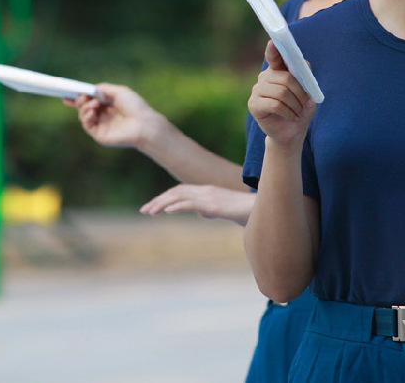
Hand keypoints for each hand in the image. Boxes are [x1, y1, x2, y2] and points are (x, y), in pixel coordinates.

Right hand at [63, 83, 164, 149]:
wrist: (144, 123)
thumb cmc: (135, 107)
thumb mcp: (119, 92)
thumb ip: (104, 89)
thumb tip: (91, 89)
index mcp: (110, 106)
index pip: (91, 101)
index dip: (79, 98)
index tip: (68, 94)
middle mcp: (104, 116)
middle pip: (84, 108)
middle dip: (79, 101)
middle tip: (81, 97)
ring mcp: (102, 126)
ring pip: (84, 116)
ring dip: (84, 107)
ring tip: (94, 103)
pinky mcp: (100, 135)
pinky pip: (87, 125)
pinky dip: (86, 117)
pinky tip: (92, 112)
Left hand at [140, 184, 255, 224]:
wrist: (260, 210)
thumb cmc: (245, 212)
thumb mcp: (224, 211)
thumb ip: (211, 210)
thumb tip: (202, 213)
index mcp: (207, 191)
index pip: (181, 191)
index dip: (165, 197)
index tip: (152, 207)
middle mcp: (206, 190)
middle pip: (176, 191)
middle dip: (158, 200)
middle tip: (144, 210)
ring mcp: (209, 196)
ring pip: (180, 196)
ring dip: (162, 203)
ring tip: (149, 212)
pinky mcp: (214, 205)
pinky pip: (192, 203)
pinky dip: (177, 206)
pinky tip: (166, 211)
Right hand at [247, 41, 314, 146]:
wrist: (291, 132)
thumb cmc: (300, 109)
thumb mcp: (309, 94)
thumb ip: (307, 79)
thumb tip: (305, 70)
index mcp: (277, 71)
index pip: (274, 56)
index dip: (273, 49)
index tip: (273, 42)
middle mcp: (265, 77)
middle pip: (285, 78)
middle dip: (300, 92)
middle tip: (306, 104)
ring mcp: (257, 90)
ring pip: (281, 92)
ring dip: (295, 104)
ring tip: (299, 113)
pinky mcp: (253, 104)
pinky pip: (275, 104)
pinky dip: (288, 112)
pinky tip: (292, 117)